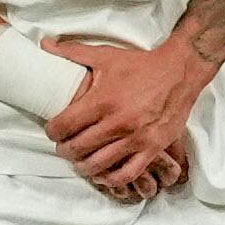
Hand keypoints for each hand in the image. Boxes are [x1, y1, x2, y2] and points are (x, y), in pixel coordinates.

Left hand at [50, 36, 208, 200]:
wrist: (179, 71)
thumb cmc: (140, 64)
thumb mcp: (105, 55)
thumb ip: (72, 52)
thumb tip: (45, 44)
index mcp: (103, 100)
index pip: (64, 126)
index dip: (52, 131)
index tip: (52, 131)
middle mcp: (118, 123)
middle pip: (77, 148)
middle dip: (64, 150)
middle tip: (64, 146)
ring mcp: (137, 138)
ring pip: (99, 165)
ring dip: (83, 166)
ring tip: (79, 161)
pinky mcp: (153, 148)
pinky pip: (128, 174)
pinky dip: (111, 179)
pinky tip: (104, 175)